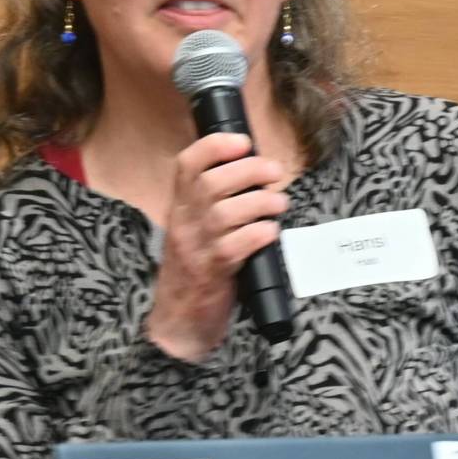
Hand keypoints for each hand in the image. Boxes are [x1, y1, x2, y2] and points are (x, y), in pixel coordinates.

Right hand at [146, 132, 289, 361]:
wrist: (179, 316)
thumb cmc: (196, 264)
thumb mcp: (195, 224)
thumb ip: (214, 198)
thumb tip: (255, 168)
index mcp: (179, 204)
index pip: (187, 165)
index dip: (215, 146)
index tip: (243, 142)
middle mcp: (184, 221)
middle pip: (211, 183)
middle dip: (249, 170)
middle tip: (275, 172)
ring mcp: (197, 246)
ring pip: (226, 213)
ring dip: (261, 202)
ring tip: (279, 203)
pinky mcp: (214, 271)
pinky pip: (238, 245)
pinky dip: (260, 233)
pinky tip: (271, 232)